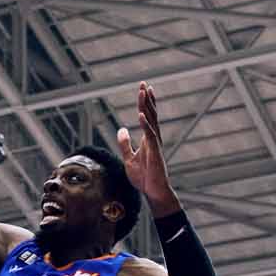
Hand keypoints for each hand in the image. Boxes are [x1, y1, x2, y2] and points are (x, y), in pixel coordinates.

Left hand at [116, 81, 176, 209]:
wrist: (153, 192)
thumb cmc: (144, 178)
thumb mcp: (129, 158)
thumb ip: (125, 144)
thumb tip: (121, 129)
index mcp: (148, 139)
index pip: (147, 116)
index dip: (145, 102)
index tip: (144, 88)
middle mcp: (153, 139)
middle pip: (151, 114)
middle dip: (147, 99)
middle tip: (144, 84)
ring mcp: (155, 144)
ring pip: (151, 121)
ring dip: (146, 106)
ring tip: (143, 92)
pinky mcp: (155, 152)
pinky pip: (150, 135)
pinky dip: (145, 124)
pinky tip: (141, 114)